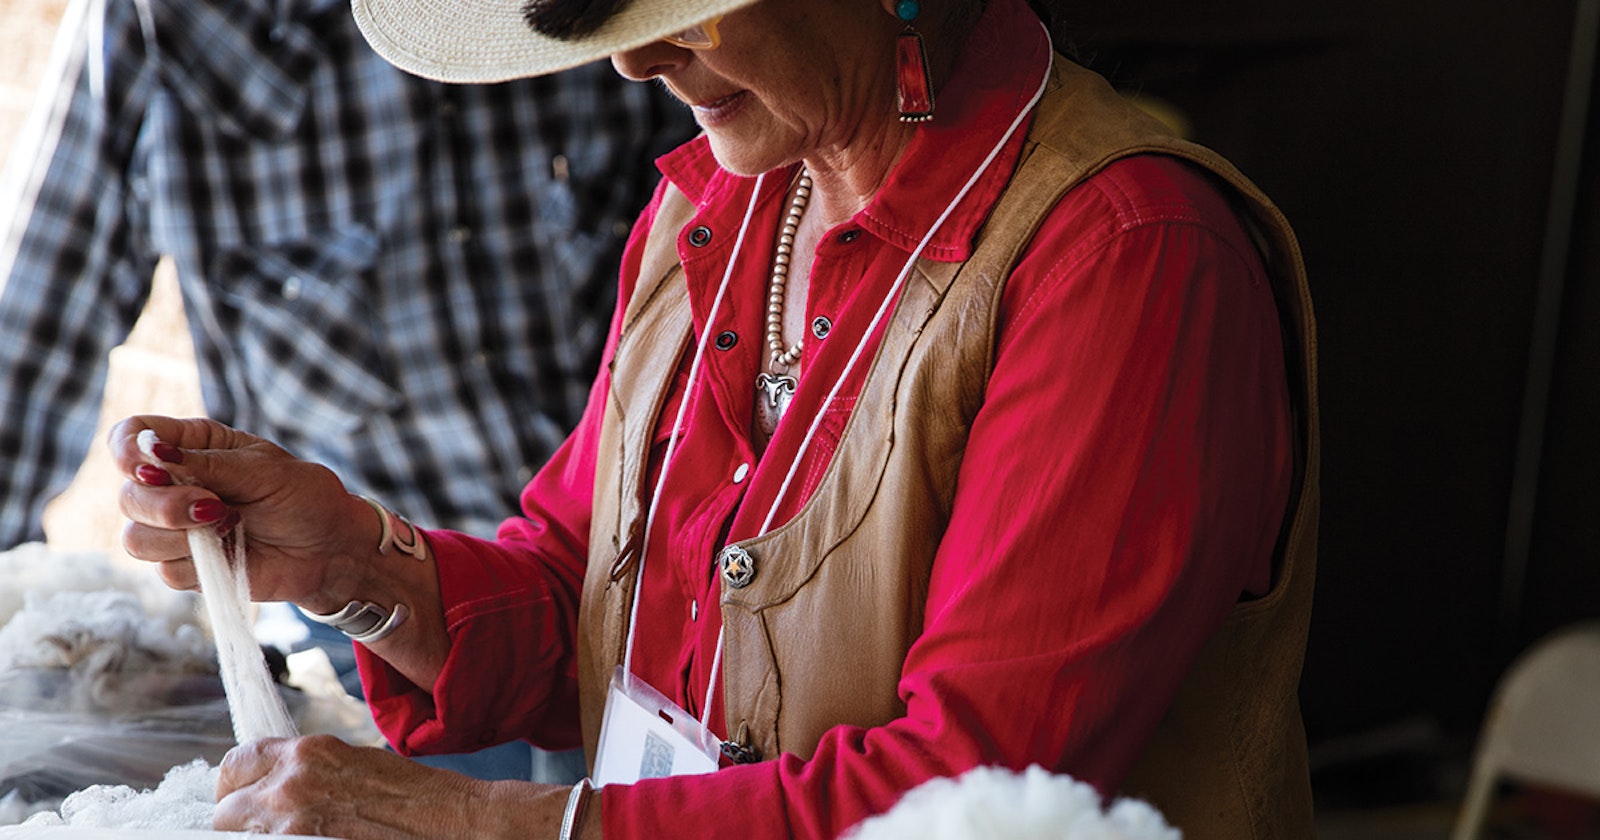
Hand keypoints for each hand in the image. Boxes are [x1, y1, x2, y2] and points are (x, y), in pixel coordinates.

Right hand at [110, 415, 372, 608]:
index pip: (129, 438)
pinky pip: (165, 571)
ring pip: (137, 538)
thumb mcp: (263, 469)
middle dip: (164, 505)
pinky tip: (233, 550)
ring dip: (182, 537)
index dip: (128, 451)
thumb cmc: (304, 497)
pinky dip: (200, 563)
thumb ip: (207, 464)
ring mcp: (176, 529)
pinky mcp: (187, 567)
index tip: (151, 466)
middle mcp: (174, 486)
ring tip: (231, 525)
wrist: (331, 548)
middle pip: (128, 496)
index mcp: (190, 447)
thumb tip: (154, 454)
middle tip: (214, 505)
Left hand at [215, 736, 573, 837]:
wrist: (447, 820)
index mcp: (306, 752)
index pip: (236, 761)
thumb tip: (273, 784)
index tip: (238, 794)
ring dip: (253, 836)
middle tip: (256, 826)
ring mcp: (294, 822)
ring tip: (282, 834)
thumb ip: (306, 768)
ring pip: (238, 835)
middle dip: (236, 818)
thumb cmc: (411, 793)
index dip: (233, 783)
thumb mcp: (350, 762)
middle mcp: (292, 783)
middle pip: (226, 808)